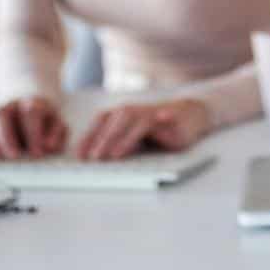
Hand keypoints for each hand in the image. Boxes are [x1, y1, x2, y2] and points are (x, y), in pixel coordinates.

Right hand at [0, 96, 67, 159]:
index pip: (30, 113)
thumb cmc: (43, 119)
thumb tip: (48, 146)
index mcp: (32, 103)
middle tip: (15, 155)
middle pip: (0, 113)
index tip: (37, 153)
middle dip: (6, 137)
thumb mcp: (57, 123)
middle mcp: (10, 104)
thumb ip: (57, 134)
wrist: (29, 100)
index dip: (33, 134)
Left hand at [74, 97, 212, 160]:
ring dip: (124, 137)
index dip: (90, 136)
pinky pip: (164, 118)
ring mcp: (154, 113)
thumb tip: (98, 158)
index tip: (79, 155)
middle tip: (93, 158)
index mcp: (124, 114)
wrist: (190, 115)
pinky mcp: (172, 118)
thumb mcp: (137, 138)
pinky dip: (161, 118)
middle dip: (103, 140)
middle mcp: (136, 110)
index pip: (102, 121)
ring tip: (114, 154)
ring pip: (136, 120)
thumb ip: (120, 144)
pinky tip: (159, 121)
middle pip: (116, 121)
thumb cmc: (159, 129)